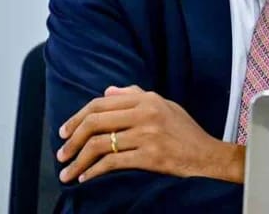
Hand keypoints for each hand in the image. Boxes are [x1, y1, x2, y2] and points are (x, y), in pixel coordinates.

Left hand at [56, 85, 244, 184]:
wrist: (207, 157)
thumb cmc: (186, 132)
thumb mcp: (164, 105)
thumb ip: (136, 95)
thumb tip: (108, 91)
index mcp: (147, 98)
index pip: (101, 103)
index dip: (77, 117)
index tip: (64, 130)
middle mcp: (145, 113)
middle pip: (96, 121)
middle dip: (72, 138)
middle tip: (61, 152)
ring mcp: (147, 135)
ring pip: (100, 144)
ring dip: (78, 159)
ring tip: (67, 171)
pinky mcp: (150, 157)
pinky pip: (112, 163)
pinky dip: (94, 171)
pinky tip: (85, 178)